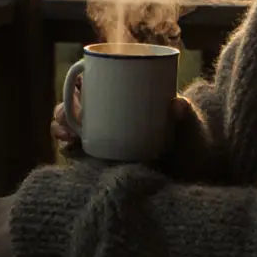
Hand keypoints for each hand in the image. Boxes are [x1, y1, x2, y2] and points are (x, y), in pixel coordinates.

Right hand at [51, 84, 192, 154]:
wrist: (194, 173)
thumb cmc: (192, 142)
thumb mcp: (189, 125)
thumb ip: (186, 114)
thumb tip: (178, 104)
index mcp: (129, 99)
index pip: (99, 85)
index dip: (78, 83)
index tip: (76, 87)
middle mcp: (114, 117)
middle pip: (79, 108)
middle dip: (64, 110)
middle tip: (66, 117)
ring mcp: (107, 139)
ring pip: (74, 130)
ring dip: (62, 130)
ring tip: (67, 137)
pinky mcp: (104, 162)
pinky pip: (79, 153)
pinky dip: (70, 150)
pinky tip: (70, 149)